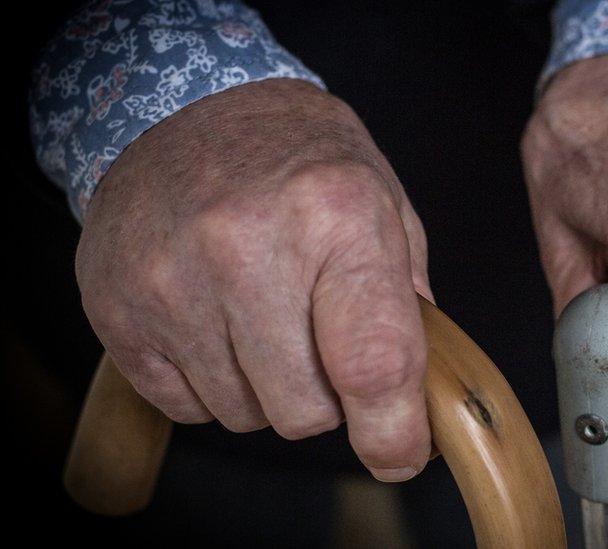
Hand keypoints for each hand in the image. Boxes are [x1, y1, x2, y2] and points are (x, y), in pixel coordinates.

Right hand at [77, 79, 430, 480]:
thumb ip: (411, 303)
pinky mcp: (117, 308)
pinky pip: (186, 407)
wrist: (184, 108)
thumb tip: (419, 401)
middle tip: (322, 341)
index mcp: (337, 216)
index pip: (373, 363)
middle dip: (328, 398)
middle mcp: (247, 248)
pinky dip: (214, 384)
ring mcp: (172, 281)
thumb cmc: (301, 159)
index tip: (400, 454)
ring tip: (265, 317)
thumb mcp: (383, 203)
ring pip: (244, 416)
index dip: (394, 432)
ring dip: (268, 389)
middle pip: (305, 412)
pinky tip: (218, 322)